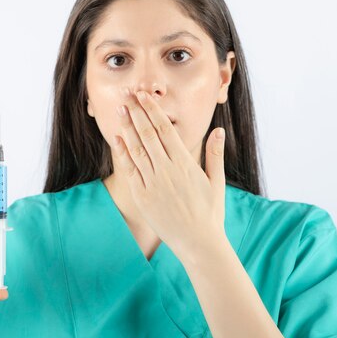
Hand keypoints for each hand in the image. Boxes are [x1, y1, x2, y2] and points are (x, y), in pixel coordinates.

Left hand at [111, 88, 226, 257]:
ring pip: (136, 149)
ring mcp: (153, 184)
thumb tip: (218, 130)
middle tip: (128, 94)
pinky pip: (130, 170)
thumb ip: (215, 154)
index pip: (165, 129)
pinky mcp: (143, 197)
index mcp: (185, 164)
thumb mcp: (216, 182)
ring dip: (127, 127)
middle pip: (147, 134)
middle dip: (136, 111)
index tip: (144, 96)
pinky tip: (118, 138)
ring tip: (120, 109)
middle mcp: (167, 171)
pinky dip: (123, 153)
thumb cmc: (210, 213)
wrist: (198, 244)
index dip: (153, 110)